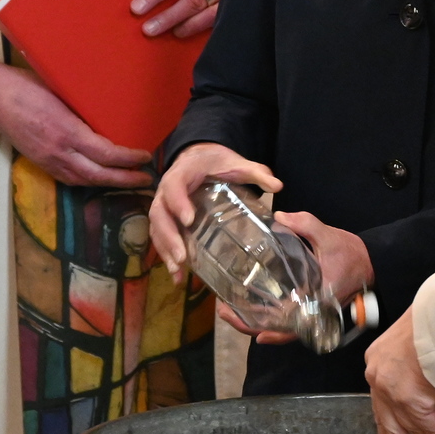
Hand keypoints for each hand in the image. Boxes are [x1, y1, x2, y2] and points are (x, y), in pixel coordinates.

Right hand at [0, 60, 152, 186]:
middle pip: (99, 175)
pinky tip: (100, 178)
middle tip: (146, 180)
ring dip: (108, 184)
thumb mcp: (63, 90)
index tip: (146, 156)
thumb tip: (113, 111)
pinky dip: (89, 181)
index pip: (106, 154)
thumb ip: (85, 106)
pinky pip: (69, 179)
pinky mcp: (40, 163)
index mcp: (67, 131)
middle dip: (125, 180)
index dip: (129, 159)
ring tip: (128, 181)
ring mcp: (48, 160)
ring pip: (84, 181)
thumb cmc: (28, 85)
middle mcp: (59, 151)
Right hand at [148, 141, 281, 276]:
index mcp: (183, 173)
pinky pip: (161, 237)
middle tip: (182, 257)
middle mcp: (166, 190)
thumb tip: (278, 186)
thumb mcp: (236, 163)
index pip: (174, 186)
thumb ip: (256, 172)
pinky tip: (178, 276)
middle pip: (159, 213)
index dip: (178, 202)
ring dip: (166, 251)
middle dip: (169, 236)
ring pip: (156, 229)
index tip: (190, 220)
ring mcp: (164, 206)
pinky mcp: (167, 219)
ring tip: (178, 271)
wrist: (199, 157)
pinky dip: (166, 256)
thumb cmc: (217, 161)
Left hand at [226, 210, 374, 343]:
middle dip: (250, 326)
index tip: (250, 326)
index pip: (293, 326)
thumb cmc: (351, 253)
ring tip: (229, 310)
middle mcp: (313, 313)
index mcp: (318, 300)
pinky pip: (287, 319)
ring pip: (280, 328)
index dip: (271, 330)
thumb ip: (305, 224)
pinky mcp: (309, 305)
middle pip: (280, 332)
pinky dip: (269, 319)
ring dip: (255, 324)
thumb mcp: (329, 236)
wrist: (371, 262)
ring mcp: (311, 312)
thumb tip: (279, 216)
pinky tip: (251, 312)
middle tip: (224, 312)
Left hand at [366, 309, 434, 433]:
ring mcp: (391, 388)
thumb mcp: (420, 339)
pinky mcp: (409, 397)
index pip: (384, 404)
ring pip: (410, 431)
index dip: (397, 428)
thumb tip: (433, 378)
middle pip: (388, 427)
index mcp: (379, 361)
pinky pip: (429, 428)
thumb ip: (418, 362)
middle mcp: (379, 377)